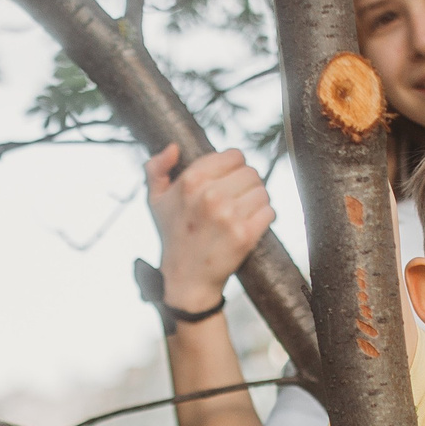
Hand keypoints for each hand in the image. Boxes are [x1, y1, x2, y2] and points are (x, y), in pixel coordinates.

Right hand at [145, 144, 272, 310]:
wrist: (186, 278)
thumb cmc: (173, 235)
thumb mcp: (155, 200)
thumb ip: (156, 169)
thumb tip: (173, 147)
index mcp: (190, 181)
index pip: (234, 156)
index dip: (234, 167)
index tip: (228, 181)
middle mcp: (210, 196)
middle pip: (251, 173)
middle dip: (246, 185)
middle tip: (236, 199)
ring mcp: (229, 216)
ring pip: (262, 191)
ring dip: (256, 201)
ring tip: (242, 213)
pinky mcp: (245, 235)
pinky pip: (269, 212)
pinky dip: (263, 217)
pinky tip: (249, 224)